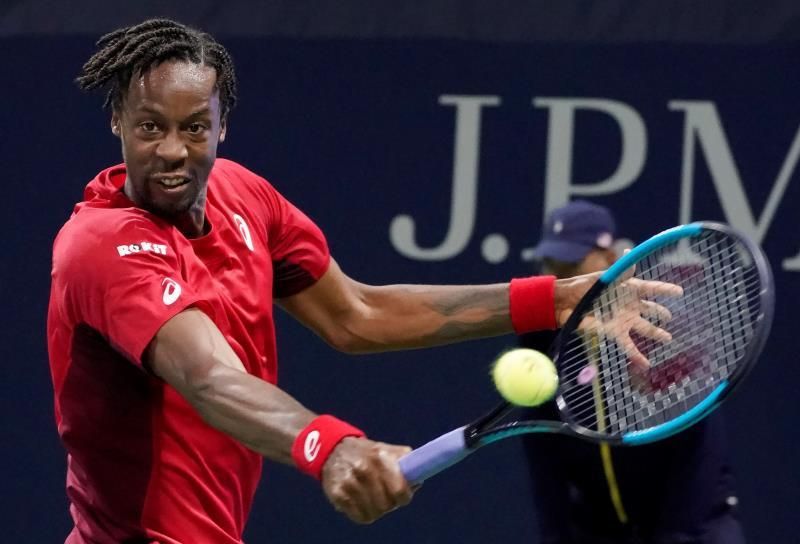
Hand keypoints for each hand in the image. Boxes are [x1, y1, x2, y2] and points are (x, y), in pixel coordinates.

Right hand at [321, 437, 414, 523]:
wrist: (333, 449)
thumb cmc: (367, 453)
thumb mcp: (386, 450)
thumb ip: (405, 462)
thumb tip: (418, 479)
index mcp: (380, 457)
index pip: (399, 490)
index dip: (404, 496)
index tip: (401, 496)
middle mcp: (364, 468)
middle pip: (386, 505)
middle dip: (389, 504)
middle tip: (385, 497)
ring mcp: (349, 481)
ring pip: (373, 513)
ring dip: (375, 510)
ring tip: (372, 498)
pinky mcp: (337, 493)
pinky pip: (359, 517)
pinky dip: (362, 513)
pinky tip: (360, 502)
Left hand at [554, 270, 683, 367]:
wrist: (567, 302)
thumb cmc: (585, 286)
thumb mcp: (604, 277)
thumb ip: (620, 270)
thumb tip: (629, 252)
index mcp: (629, 289)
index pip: (651, 289)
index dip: (665, 289)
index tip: (679, 292)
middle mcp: (629, 305)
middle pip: (650, 310)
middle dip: (661, 314)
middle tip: (669, 317)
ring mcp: (623, 320)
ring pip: (644, 328)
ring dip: (656, 334)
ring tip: (667, 338)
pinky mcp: (614, 332)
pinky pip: (628, 345)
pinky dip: (637, 355)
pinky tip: (646, 364)